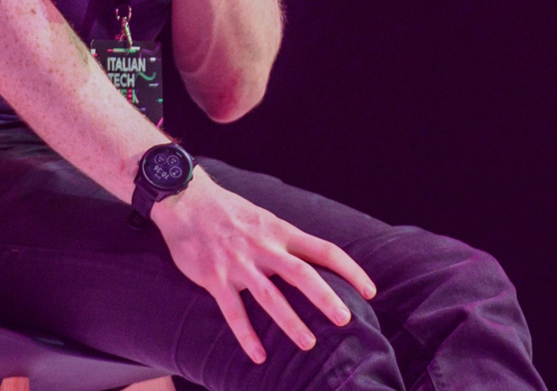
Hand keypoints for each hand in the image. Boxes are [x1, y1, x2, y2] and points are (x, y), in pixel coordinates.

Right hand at [152, 171, 377, 363]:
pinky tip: (259, 356)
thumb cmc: (228, 211)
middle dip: (326, 298)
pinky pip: (233, 312)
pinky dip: (246, 336)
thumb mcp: (265, 217)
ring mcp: (239, 263)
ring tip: (308, 344)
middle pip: (302, 274)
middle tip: (346, 320)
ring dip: (290, 322)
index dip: (350, 270)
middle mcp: (264, 247)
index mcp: (281, 232)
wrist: (186, 200)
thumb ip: (286, 239)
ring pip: (270, 296)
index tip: (370, 291)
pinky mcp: (215, 278)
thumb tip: (314, 258)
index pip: (325, 250)